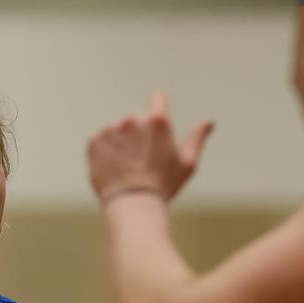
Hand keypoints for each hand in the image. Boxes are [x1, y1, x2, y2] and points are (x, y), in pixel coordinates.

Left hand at [87, 91, 212, 204]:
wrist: (131, 205)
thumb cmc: (163, 186)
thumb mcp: (187, 163)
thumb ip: (196, 138)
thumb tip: (209, 122)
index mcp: (157, 122)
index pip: (157, 97)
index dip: (158, 108)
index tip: (156, 125)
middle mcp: (132, 120)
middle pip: (136, 120)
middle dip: (139, 135)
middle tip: (142, 161)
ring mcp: (111, 130)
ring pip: (117, 131)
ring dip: (121, 144)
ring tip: (127, 168)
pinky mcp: (94, 142)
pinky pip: (101, 142)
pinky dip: (105, 153)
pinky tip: (114, 169)